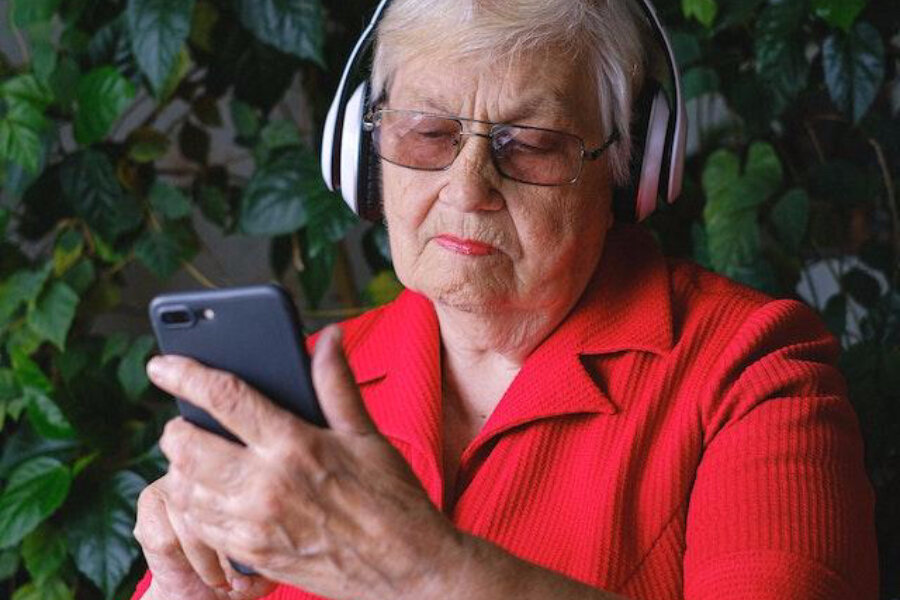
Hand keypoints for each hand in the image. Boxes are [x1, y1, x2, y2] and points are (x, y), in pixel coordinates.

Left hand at [147, 326, 461, 599]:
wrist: (407, 568)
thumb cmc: (392, 498)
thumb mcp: (367, 435)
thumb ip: (337, 384)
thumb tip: (330, 338)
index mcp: (295, 444)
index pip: (224, 398)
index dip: (186, 374)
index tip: (163, 364)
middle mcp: (266, 484)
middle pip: (187, 446)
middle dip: (176, 427)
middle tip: (185, 420)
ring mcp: (255, 524)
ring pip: (185, 487)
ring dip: (181, 467)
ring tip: (196, 456)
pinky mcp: (252, 555)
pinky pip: (199, 525)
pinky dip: (193, 504)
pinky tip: (210, 494)